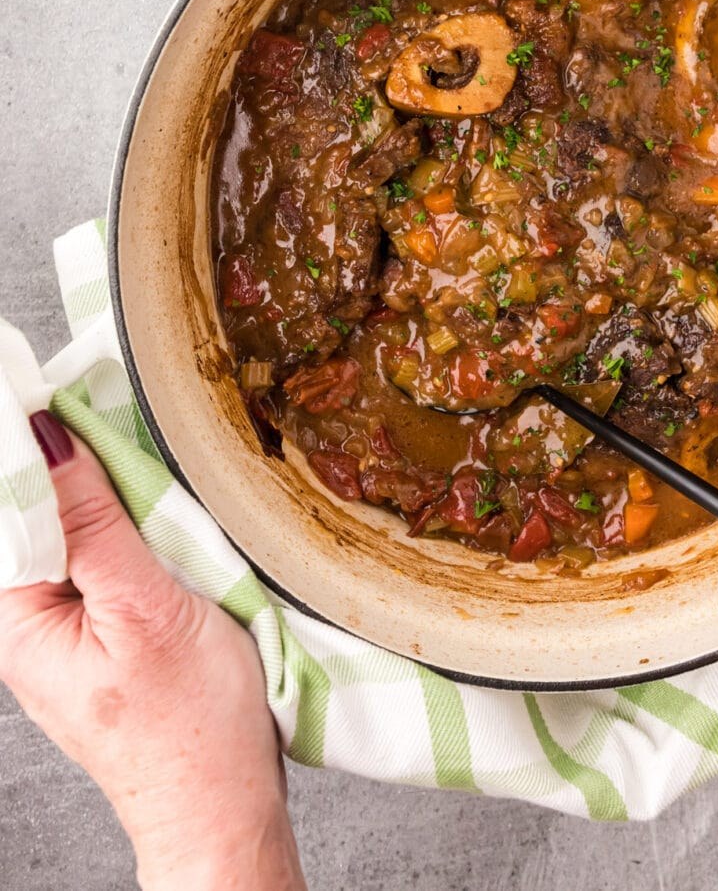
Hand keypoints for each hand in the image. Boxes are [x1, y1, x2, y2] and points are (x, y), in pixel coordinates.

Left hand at [0, 413, 306, 890]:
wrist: (224, 806)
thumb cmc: (191, 726)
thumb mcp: (145, 608)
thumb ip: (94, 522)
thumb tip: (46, 441)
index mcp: (18, 619)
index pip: (7, 506)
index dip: (27, 442)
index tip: (42, 383)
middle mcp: (27, 622)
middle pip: (33, 513)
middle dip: (64, 460)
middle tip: (97, 407)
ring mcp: (62, 628)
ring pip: (66, 530)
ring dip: (98, 488)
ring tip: (127, 447)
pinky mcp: (99, 630)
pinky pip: (94, 554)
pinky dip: (119, 520)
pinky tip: (146, 504)